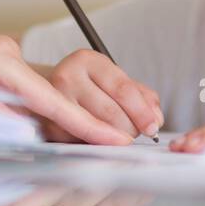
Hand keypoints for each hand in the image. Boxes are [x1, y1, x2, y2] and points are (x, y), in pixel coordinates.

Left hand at [0, 19, 135, 144]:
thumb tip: (17, 137)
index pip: (49, 96)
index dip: (82, 123)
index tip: (114, 143)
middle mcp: (4, 59)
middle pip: (58, 101)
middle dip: (90, 128)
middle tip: (123, 157)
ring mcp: (1, 67)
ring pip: (46, 106)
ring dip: (71, 130)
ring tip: (105, 154)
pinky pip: (29, 105)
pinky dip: (49, 125)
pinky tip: (68, 147)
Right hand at [36, 49, 163, 142]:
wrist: (51, 93)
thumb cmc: (91, 88)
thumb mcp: (117, 81)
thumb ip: (143, 97)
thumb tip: (155, 119)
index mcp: (87, 60)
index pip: (121, 89)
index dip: (141, 111)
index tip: (153, 126)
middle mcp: (66, 77)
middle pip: (111, 113)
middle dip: (131, 129)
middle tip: (136, 132)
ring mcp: (54, 102)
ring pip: (97, 130)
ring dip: (117, 139)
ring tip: (120, 135)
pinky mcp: (49, 126)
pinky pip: (83, 142)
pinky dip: (98, 145)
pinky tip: (100, 138)